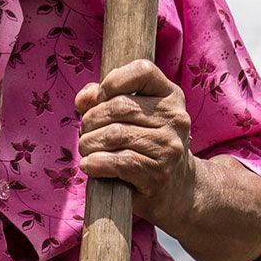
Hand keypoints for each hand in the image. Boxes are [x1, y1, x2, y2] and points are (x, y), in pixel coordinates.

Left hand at [75, 59, 196, 231]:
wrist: (176, 189)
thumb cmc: (146, 147)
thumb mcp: (134, 116)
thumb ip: (105, 99)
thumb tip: (84, 99)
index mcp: (170, 96)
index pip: (142, 71)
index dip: (112, 82)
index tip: (99, 100)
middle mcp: (174, 118)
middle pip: (119, 106)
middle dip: (91, 120)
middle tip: (86, 133)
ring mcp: (168, 146)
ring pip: (114, 134)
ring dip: (89, 143)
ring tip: (87, 150)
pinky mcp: (157, 173)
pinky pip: (117, 162)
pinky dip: (95, 163)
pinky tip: (90, 165)